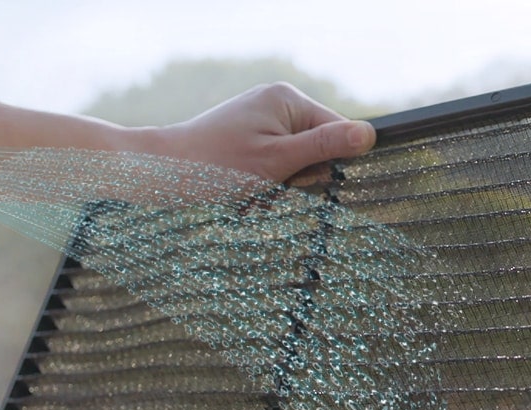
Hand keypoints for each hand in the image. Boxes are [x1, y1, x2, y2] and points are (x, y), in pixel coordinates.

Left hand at [158, 82, 376, 182]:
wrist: (162, 171)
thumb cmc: (217, 166)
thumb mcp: (278, 160)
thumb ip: (325, 146)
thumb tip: (368, 135)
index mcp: (287, 99)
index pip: (337, 131)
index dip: (328, 163)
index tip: (301, 181)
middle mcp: (276, 102)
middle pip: (316, 146)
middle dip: (299, 174)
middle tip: (268, 186)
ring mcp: (261, 118)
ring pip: (295, 159)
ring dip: (280, 182)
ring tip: (251, 190)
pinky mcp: (249, 136)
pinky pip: (275, 161)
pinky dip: (265, 181)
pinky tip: (244, 188)